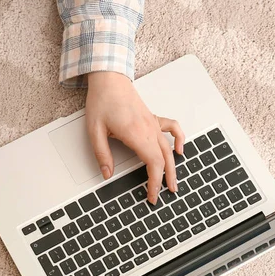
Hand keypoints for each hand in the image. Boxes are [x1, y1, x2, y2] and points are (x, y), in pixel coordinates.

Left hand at [86, 71, 184, 203]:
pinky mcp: (153, 118)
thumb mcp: (95, 131)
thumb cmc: (102, 100)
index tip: (152, 196)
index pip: (153, 164)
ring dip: (173, 167)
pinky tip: (179, 149)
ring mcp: (153, 123)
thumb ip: (102, 154)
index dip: (155, 183)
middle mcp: (149, 129)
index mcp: (136, 134)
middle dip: (165, 180)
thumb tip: (107, 174)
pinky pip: (173, 129)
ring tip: (173, 182)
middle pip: (164, 160)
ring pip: (169, 149)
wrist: (109, 79)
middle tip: (161, 195)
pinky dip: (179, 139)